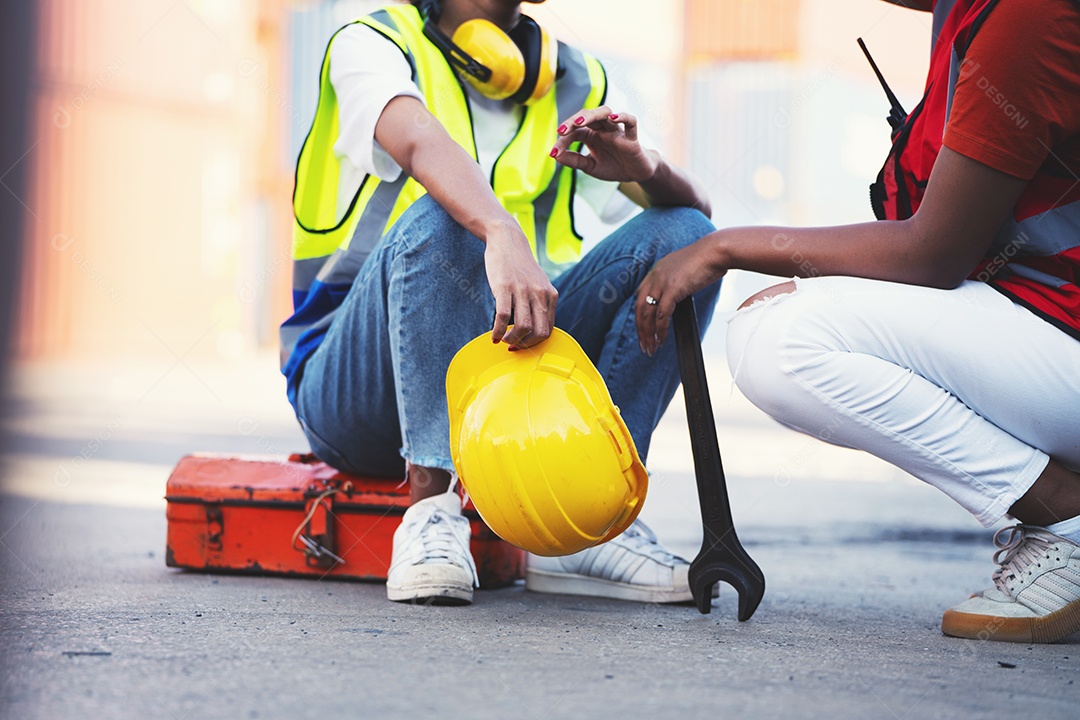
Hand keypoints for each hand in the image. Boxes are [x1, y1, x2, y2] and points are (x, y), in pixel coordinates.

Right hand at [483, 222, 558, 348]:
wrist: (507, 240)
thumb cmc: (520, 266)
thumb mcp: (538, 283)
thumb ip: (541, 302)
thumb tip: (535, 328)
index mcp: (550, 295)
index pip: (548, 330)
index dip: (534, 343)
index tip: (522, 346)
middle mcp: (540, 294)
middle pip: (539, 332)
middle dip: (525, 345)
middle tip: (512, 346)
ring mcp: (523, 290)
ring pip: (523, 327)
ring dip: (512, 340)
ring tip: (502, 339)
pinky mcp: (505, 287)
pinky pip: (504, 317)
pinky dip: (498, 331)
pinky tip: (493, 335)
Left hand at [550, 106, 656, 182]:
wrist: (636, 174)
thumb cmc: (614, 166)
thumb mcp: (590, 167)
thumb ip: (574, 161)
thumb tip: (555, 155)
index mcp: (591, 135)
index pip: (575, 132)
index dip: (563, 140)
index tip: (553, 152)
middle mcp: (603, 129)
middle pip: (588, 116)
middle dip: (574, 120)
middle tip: (562, 130)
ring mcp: (617, 131)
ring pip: (605, 113)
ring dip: (592, 115)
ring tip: (581, 122)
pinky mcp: (632, 138)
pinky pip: (630, 122)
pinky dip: (623, 117)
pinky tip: (613, 118)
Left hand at [635, 238, 725, 355]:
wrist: (716, 251)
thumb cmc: (706, 259)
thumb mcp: (683, 269)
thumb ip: (675, 281)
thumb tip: (677, 294)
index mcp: (656, 271)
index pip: (639, 297)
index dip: (639, 316)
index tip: (643, 329)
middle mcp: (655, 276)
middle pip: (639, 308)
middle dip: (640, 330)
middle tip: (644, 345)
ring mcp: (662, 282)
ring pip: (647, 314)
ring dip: (648, 334)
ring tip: (651, 348)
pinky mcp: (672, 289)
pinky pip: (662, 315)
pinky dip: (661, 330)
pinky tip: (662, 339)